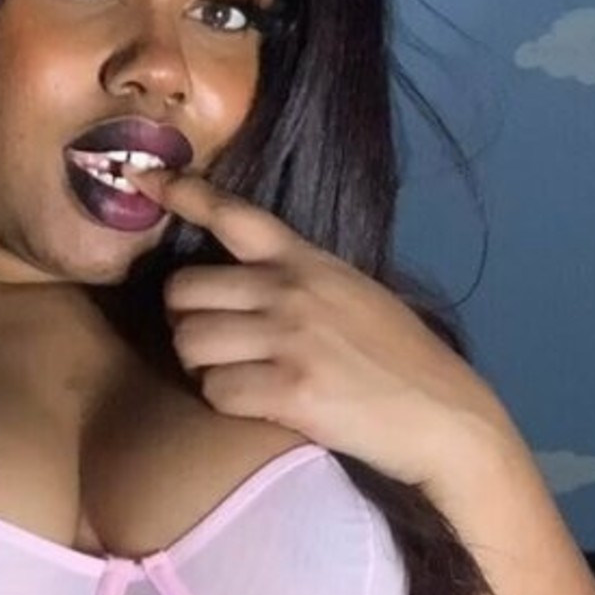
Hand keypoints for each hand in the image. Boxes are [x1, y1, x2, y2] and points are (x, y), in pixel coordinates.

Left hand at [142, 171, 510, 489]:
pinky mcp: (291, 389)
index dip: (185, 194)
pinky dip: (225, 403)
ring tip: (235, 378)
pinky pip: (216, 391)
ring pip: (190, 342)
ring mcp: (290, 339)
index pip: (235, 215)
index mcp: (308, 261)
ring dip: (201, 367)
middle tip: (212, 345)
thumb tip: (247, 284)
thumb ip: (301, 281)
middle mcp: (292, 290)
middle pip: (184, 289)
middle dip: (185, 322)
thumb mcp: (354, 295)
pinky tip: (256, 406)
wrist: (445, 415)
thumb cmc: (400, 361)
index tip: (150, 180)